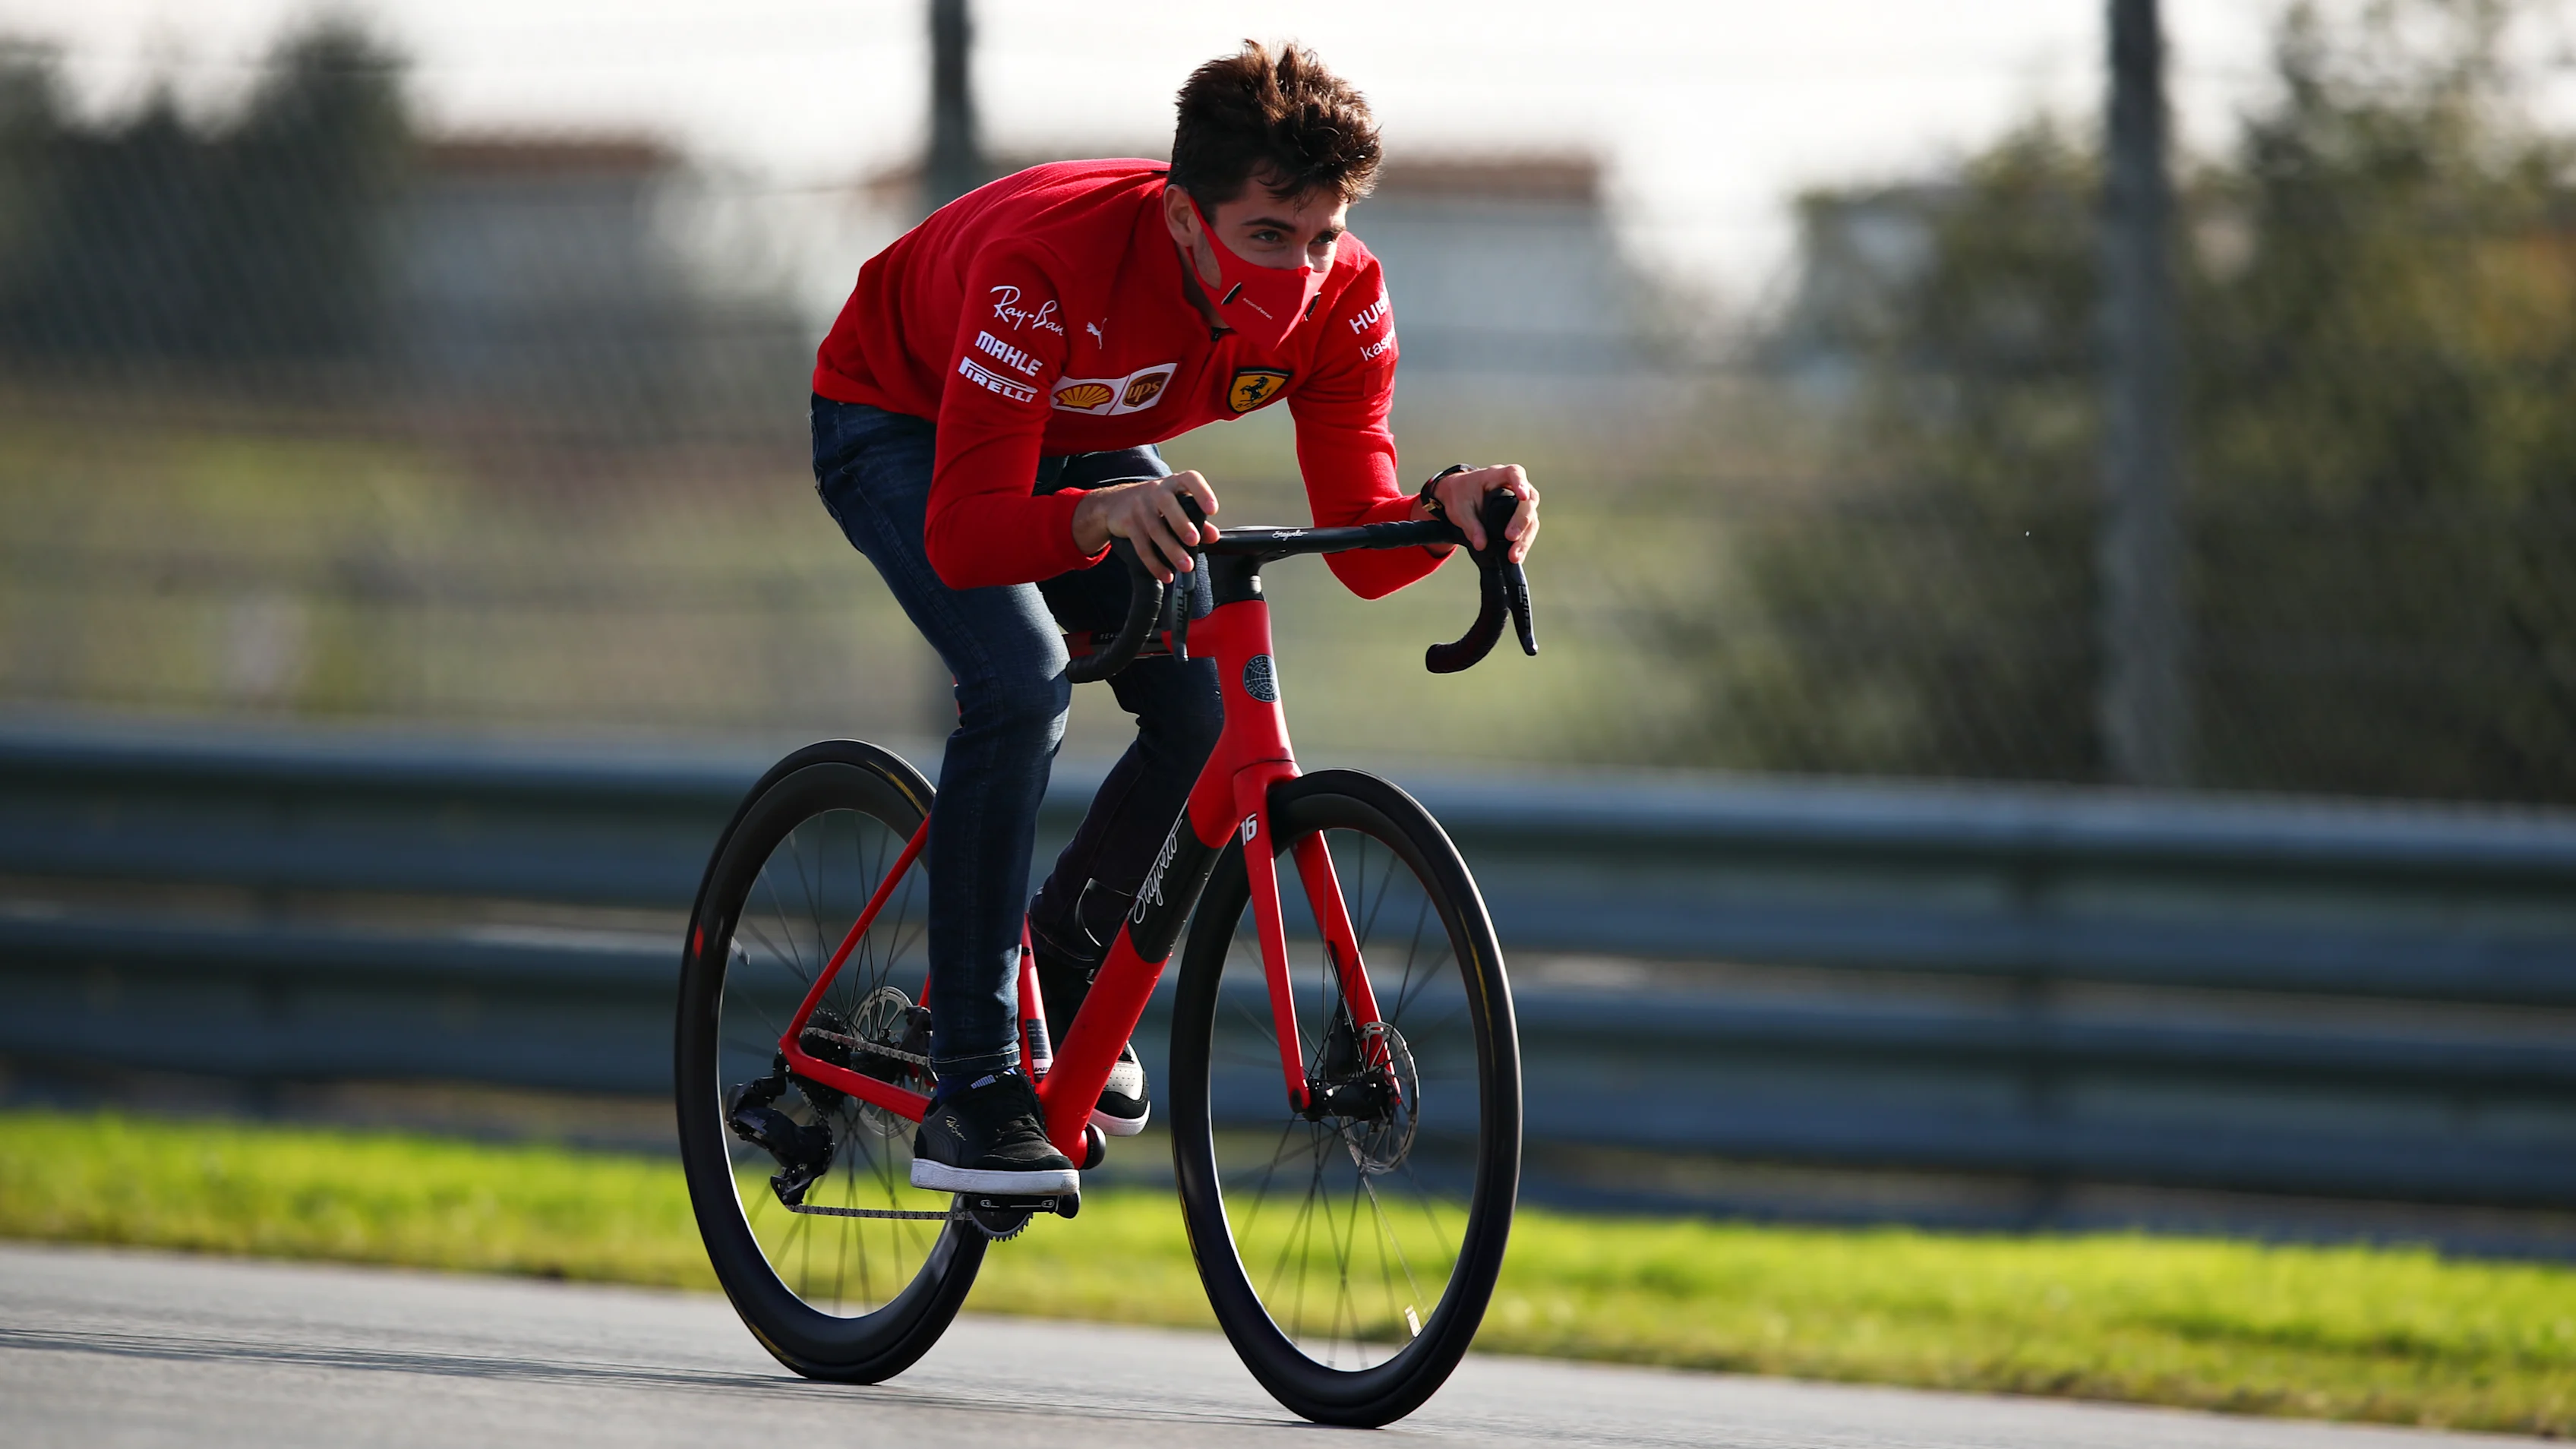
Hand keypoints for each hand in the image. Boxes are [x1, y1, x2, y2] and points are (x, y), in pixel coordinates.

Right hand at [1072, 471, 1220, 581]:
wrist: (1114, 503)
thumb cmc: (1154, 503)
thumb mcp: (1175, 503)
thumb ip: (1197, 518)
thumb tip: (1213, 536)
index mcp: (1173, 483)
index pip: (1189, 480)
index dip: (1202, 493)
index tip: (1212, 510)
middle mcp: (1156, 491)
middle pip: (1168, 505)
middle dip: (1181, 524)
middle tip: (1194, 541)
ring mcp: (1139, 507)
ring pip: (1155, 530)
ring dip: (1171, 550)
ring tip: (1186, 566)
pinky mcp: (1127, 524)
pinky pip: (1142, 546)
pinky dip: (1154, 563)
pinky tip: (1165, 574)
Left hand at [1418, 464, 1539, 562]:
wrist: (1457, 496)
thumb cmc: (1459, 496)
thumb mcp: (1459, 509)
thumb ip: (1470, 525)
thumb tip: (1481, 545)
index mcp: (1497, 475)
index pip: (1515, 473)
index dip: (1521, 484)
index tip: (1523, 497)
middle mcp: (1514, 486)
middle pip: (1529, 500)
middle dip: (1522, 521)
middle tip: (1510, 537)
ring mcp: (1520, 502)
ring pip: (1532, 518)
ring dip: (1525, 537)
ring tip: (1514, 555)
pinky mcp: (1520, 516)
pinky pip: (1528, 529)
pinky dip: (1523, 542)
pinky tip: (1518, 556)